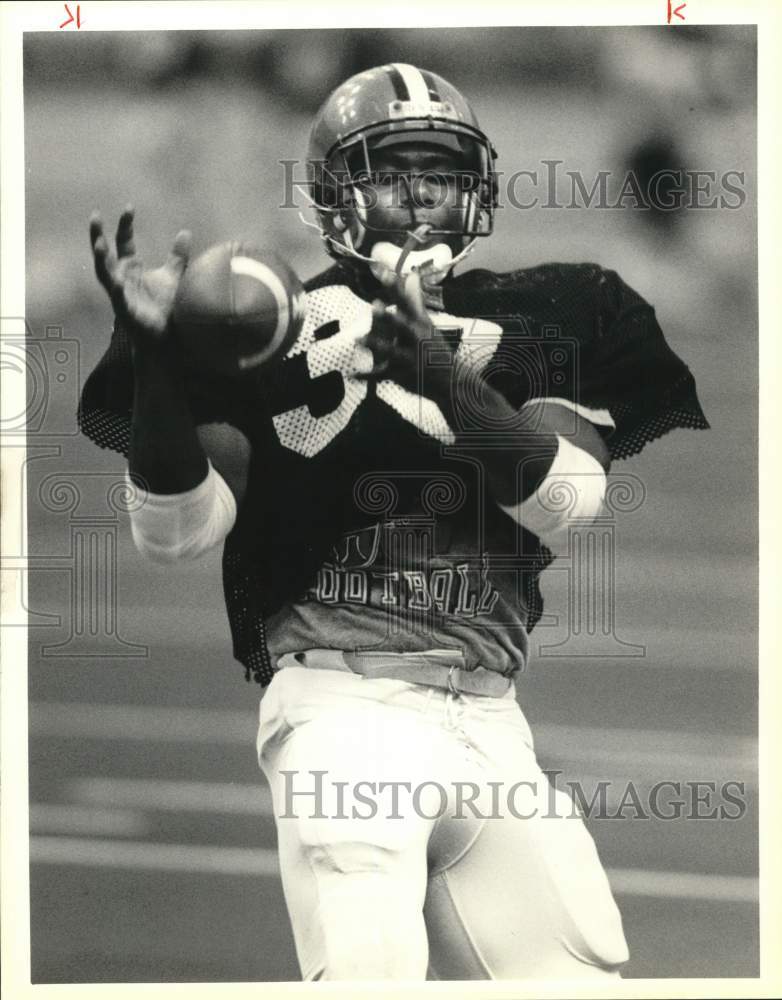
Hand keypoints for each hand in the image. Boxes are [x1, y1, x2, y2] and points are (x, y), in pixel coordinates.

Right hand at [89, 207, 190, 343]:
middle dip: (98, 236)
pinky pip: (119, 300)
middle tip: (95, 217)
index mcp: (131, 267)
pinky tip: (118, 284)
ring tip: (99, 245)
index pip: (123, 241)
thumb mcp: (172, 276)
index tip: (129, 208)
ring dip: (101, 260)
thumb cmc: (164, 306)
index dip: (125, 224)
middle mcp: (121, 278)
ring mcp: (120, 295)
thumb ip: (176, 255)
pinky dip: (118, 291)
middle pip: (105, 254)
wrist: (166, 335)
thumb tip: (185, 232)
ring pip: (105, 275)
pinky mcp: (126, 312)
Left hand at [358, 271, 451, 393]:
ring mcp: (410, 358)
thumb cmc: (433, 347)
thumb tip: (412, 274)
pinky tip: (353, 375)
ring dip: (376, 345)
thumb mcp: (426, 323)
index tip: (383, 273)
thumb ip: (415, 300)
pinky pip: (383, 376)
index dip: (395, 288)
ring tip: (358, 339)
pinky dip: (368, 377)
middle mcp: (416, 339)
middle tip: (374, 306)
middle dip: (390, 317)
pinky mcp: (403, 375)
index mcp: (420, 324)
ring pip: (392, 351)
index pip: (407, 303)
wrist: (451, 380)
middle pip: (403, 326)